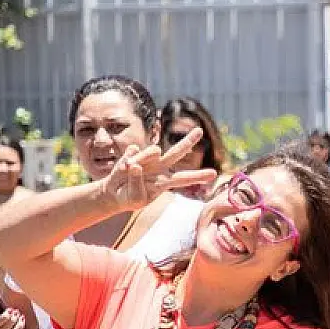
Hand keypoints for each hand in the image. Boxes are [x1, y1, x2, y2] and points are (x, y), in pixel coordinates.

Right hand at [102, 129, 218, 210]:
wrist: (115, 194)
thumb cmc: (130, 198)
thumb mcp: (136, 198)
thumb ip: (136, 183)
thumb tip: (135, 164)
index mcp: (165, 181)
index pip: (184, 178)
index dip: (198, 176)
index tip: (214, 174)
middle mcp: (160, 167)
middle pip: (176, 152)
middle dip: (188, 141)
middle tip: (199, 130)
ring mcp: (148, 159)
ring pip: (152, 151)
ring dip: (142, 160)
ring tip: (130, 171)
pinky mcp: (133, 153)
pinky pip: (131, 155)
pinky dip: (125, 165)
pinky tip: (123, 169)